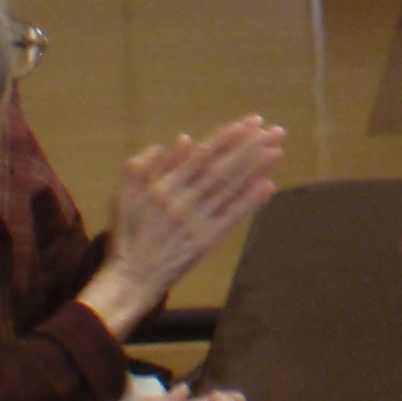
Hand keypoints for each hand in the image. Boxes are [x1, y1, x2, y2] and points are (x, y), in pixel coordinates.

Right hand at [79, 117, 285, 335]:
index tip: (250, 122)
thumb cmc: (128, 234)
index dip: (228, 137)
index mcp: (164, 186)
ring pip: (230, 189)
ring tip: (276, 150)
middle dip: (250, 147)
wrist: (132, 278)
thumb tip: (180, 139)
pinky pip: (232, 218)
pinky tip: (268, 186)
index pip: (202, 155)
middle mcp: (183, 201)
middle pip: (222, 168)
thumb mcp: (125, 194)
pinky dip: (250, 202)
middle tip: (275, 130)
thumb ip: (145, 166)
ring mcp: (197, 222)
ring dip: (255, 168)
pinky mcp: (207, 242)